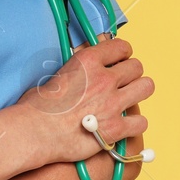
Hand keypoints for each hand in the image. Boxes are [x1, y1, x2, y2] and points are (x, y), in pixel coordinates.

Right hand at [16, 34, 152, 166]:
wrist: (34, 132)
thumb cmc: (37, 106)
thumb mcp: (57, 74)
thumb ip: (79, 68)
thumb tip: (88, 66)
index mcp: (88, 61)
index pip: (121, 46)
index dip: (123, 53)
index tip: (121, 59)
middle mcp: (104, 79)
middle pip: (136, 67)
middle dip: (131, 74)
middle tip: (123, 83)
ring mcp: (112, 103)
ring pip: (146, 87)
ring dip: (138, 92)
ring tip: (128, 99)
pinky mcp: (115, 128)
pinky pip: (141, 122)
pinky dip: (135, 124)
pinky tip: (125, 125)